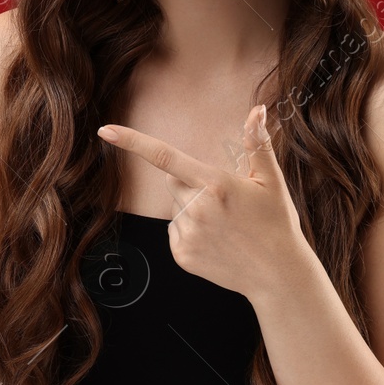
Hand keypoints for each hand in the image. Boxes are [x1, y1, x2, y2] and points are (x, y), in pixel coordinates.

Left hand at [95, 104, 317, 304]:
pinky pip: (175, 230)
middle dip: (190, 184)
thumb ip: (257, 143)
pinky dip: (190, 231)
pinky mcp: (182, 255)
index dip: (132, 142)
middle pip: (173, 182)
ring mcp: (187, 234)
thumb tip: (257, 110)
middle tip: (223, 201)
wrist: (278, 274)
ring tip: (224, 224)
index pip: (164, 156)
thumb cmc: (276, 223)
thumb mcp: (270, 180)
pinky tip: (215, 239)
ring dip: (191, 210)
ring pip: (175, 208)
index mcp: (214, 184)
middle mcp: (196, 208)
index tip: (105, 131)